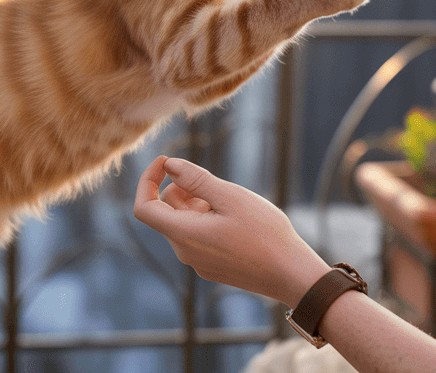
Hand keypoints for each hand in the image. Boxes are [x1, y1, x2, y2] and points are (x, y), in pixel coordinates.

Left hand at [133, 155, 331, 306]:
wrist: (291, 274)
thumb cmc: (265, 233)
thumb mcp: (231, 197)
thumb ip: (196, 179)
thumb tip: (169, 165)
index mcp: (184, 234)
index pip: (144, 207)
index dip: (147, 180)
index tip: (165, 161)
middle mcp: (184, 252)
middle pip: (166, 211)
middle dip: (183, 190)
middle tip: (217, 186)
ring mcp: (198, 262)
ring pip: (183, 222)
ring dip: (197, 204)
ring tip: (231, 203)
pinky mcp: (211, 267)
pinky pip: (197, 236)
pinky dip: (207, 220)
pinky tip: (236, 220)